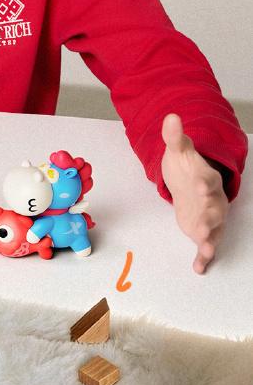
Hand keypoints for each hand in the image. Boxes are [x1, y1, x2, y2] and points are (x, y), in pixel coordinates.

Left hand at [160, 113, 228, 274]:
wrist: (192, 181)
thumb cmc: (187, 166)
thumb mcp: (179, 150)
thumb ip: (175, 136)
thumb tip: (171, 117)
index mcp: (206, 179)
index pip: (207, 180)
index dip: (204, 182)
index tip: (200, 184)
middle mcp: (212, 199)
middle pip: (213, 208)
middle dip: (209, 217)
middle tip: (202, 226)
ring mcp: (209, 216)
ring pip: (213, 228)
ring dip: (209, 239)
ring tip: (207, 249)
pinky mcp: (203, 230)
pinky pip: (206, 245)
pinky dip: (204, 256)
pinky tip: (199, 268)